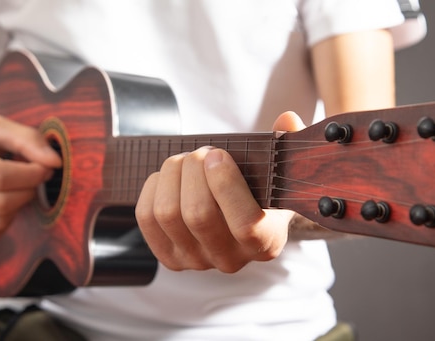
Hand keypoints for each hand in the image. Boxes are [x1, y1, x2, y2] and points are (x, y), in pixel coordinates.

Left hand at [135, 112, 306, 272]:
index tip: (217, 154)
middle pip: (198, 215)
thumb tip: (288, 119)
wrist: (237, 217)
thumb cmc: (259, 189)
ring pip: (168, 213)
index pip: (245, 224)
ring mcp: (196, 261)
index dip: (226, 184)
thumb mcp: (279, 169)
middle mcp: (230, 259)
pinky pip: (146, 217)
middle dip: (194, 170)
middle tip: (202, 152)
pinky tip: (170, 177)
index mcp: (265, 242)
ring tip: (187, 160)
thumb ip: (287, 143)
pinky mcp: (168, 256)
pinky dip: (154, 186)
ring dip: (172, 174)